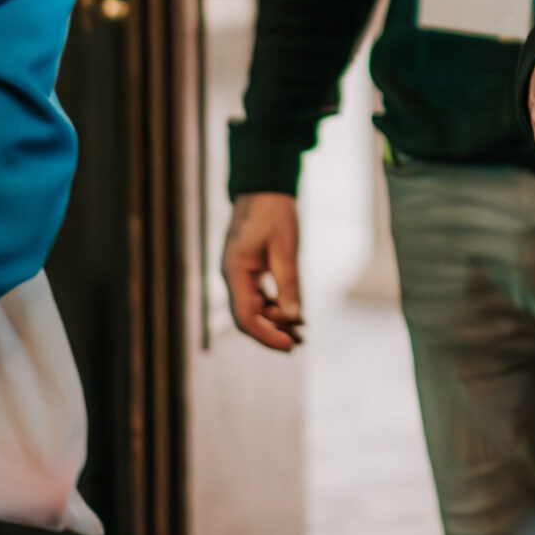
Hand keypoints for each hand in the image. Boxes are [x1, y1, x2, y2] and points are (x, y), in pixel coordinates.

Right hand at [222, 192, 304, 350]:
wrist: (264, 188)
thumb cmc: (274, 213)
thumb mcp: (286, 247)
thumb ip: (289, 282)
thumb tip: (294, 318)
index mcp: (235, 270)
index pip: (245, 317)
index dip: (266, 335)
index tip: (289, 345)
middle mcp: (232, 276)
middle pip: (248, 318)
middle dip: (272, 332)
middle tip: (299, 343)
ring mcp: (239, 274)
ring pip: (254, 309)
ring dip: (275, 322)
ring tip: (301, 333)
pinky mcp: (248, 270)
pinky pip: (259, 297)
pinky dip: (275, 307)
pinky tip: (295, 314)